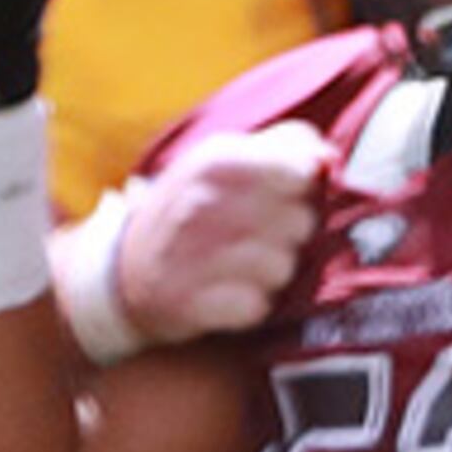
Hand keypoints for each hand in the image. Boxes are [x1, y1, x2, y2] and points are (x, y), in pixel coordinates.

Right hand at [111, 121, 330, 341]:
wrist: (122, 270)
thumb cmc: (191, 207)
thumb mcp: (223, 159)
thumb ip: (282, 145)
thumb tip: (329, 157)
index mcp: (213, 161)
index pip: (299, 172)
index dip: (303, 188)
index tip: (286, 194)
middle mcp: (200, 204)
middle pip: (300, 222)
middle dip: (289, 233)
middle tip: (261, 234)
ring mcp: (191, 254)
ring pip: (282, 267)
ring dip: (272, 272)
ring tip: (243, 265)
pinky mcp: (189, 303)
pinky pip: (257, 306)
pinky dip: (250, 305)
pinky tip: (229, 292)